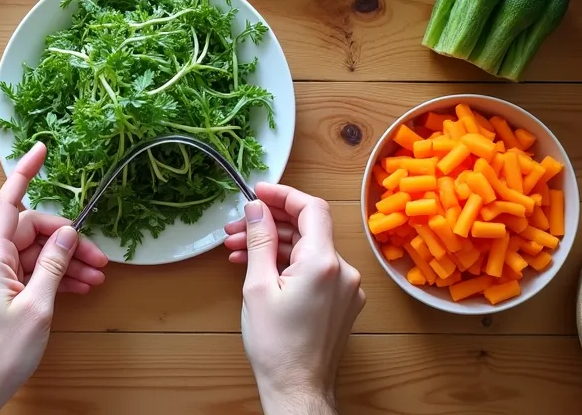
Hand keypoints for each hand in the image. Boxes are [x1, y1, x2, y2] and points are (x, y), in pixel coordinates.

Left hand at [0, 143, 109, 413]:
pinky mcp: (3, 293)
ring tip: (97, 276)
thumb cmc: (1, 352)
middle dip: (67, 239)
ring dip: (67, 261)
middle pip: (32, 231)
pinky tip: (82, 286)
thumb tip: (68, 234)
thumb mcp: (37, 307)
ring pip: (37, 253)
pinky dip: (57, 276)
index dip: (24, 174)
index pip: (7, 203)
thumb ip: (54, 266)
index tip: (41, 150)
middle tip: (98, 257)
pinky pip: (33, 272)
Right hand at [224, 183, 364, 414]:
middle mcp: (343, 271)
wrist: (297, 389)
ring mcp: (346, 288)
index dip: (283, 194)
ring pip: (309, 250)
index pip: (310, 208)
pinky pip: (316, 270)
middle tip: (235, 227)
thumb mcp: (258, 286)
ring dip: (275, 245)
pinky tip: (261, 269)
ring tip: (238, 250)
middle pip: (308, 229)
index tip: (257, 192)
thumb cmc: (276, 345)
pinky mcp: (343, 302)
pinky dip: (289, 264)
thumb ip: (259, 241)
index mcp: (323, 263)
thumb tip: (256, 208)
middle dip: (269, 224)